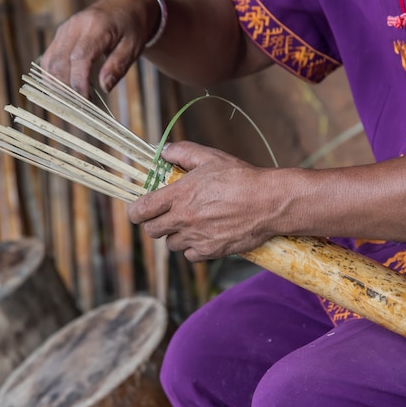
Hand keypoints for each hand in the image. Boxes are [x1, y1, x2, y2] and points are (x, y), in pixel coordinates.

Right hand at [41, 0, 160, 97]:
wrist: (125, 6)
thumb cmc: (132, 27)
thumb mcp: (133, 47)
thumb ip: (118, 66)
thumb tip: (104, 88)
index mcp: (96, 26)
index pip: (80, 58)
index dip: (79, 82)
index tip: (86, 101)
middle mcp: (75, 25)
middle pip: (61, 62)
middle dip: (67, 89)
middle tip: (79, 108)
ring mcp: (65, 30)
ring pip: (50, 62)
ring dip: (56, 86)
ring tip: (70, 103)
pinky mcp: (60, 35)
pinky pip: (49, 59)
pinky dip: (51, 77)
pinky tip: (61, 92)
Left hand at [128, 141, 276, 261]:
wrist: (270, 202)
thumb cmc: (241, 178)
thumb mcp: (210, 158)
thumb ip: (183, 152)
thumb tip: (164, 151)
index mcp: (178, 195)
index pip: (141, 210)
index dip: (135, 212)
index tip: (138, 211)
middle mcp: (183, 218)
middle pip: (151, 230)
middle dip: (154, 223)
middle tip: (166, 215)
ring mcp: (196, 237)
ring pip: (171, 244)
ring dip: (176, 235)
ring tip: (191, 223)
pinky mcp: (210, 251)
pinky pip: (189, 255)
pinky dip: (192, 248)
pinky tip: (203, 235)